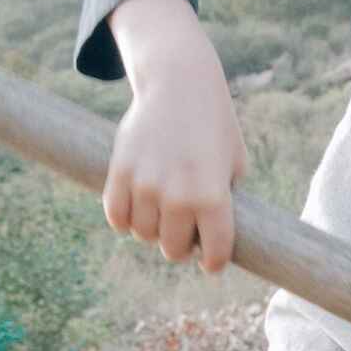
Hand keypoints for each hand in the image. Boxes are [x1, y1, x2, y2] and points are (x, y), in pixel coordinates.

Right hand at [102, 0, 246, 272]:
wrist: (179, 86)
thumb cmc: (215, 128)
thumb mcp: (235, 165)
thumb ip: (227, 203)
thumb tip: (213, 240)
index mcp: (212, 195)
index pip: (214, 250)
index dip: (214, 263)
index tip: (211, 264)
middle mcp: (176, 195)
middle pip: (172, 248)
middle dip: (181, 247)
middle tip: (186, 237)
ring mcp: (145, 184)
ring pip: (143, 234)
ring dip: (153, 232)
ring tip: (163, 218)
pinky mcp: (119, 171)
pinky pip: (116, 216)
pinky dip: (126, 220)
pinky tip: (139, 212)